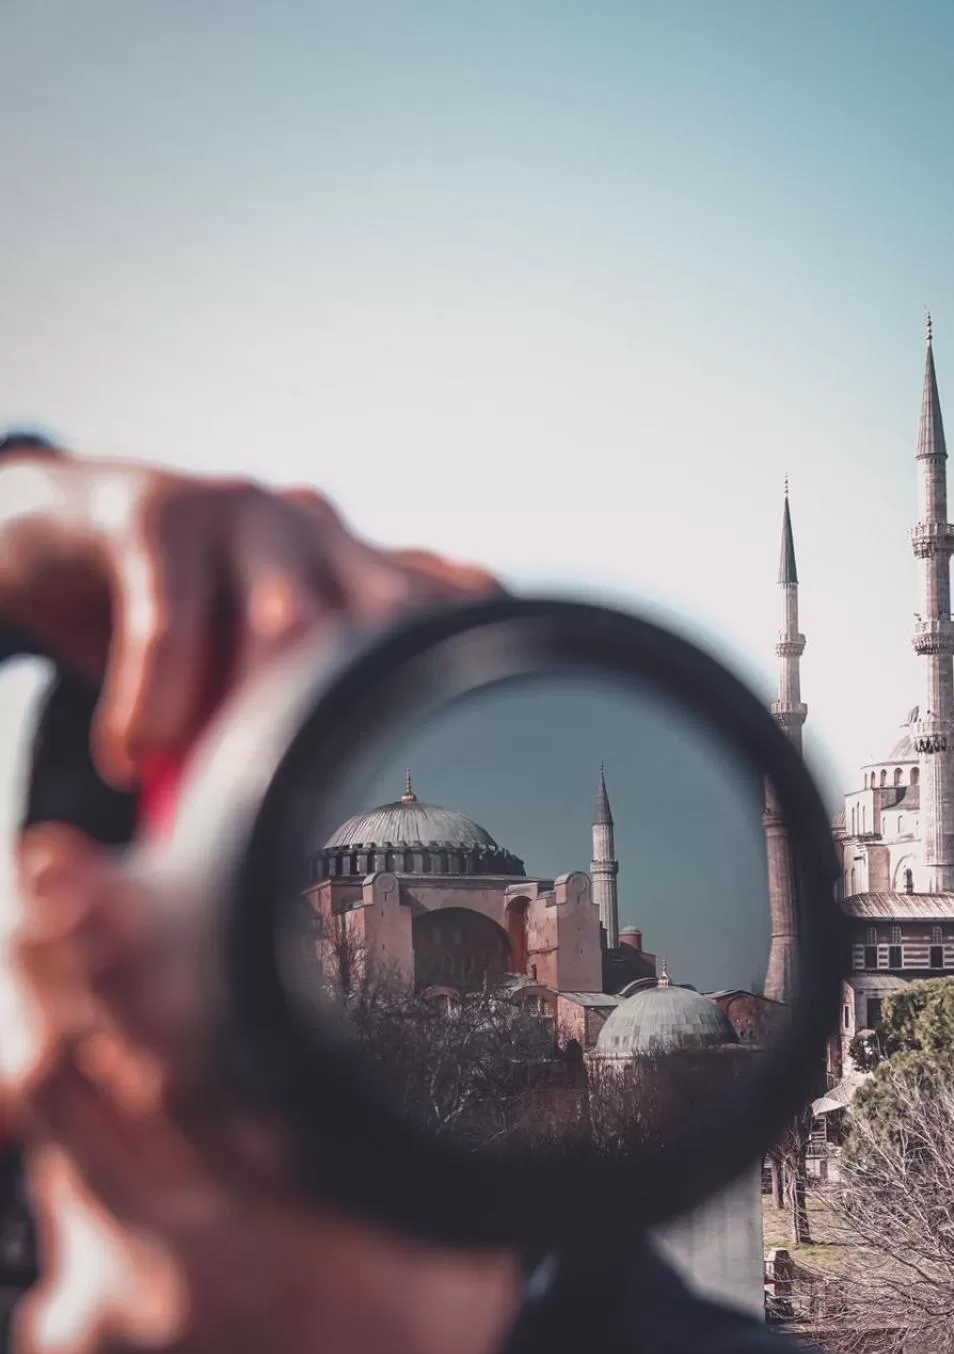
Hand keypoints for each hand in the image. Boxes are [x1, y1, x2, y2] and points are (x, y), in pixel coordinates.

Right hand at [0, 449, 500, 786]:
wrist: (49, 533)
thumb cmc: (169, 617)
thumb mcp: (252, 662)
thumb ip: (302, 718)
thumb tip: (330, 829)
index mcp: (358, 569)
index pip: (454, 605)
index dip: (480, 668)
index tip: (490, 754)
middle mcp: (320, 534)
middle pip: (387, 624)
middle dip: (363, 723)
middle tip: (327, 818)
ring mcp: (245, 513)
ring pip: (288, 621)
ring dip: (258, 724)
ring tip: (215, 801)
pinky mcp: (156, 510)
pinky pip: (169, 613)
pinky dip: (154, 700)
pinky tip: (131, 758)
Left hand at [7, 825, 521, 1353]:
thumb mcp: (451, 1255)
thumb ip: (416, 1147)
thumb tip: (428, 1038)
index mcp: (272, 1230)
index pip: (166, 1061)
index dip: (109, 959)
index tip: (69, 875)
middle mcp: (161, 1264)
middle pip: (63, 1081)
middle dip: (49, 971)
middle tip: (49, 883)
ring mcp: (90, 1310)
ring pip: (50, 1142)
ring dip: (61, 1058)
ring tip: (80, 990)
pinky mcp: (55, 1347)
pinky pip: (58, 1223)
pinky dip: (89, 1172)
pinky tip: (147, 1176)